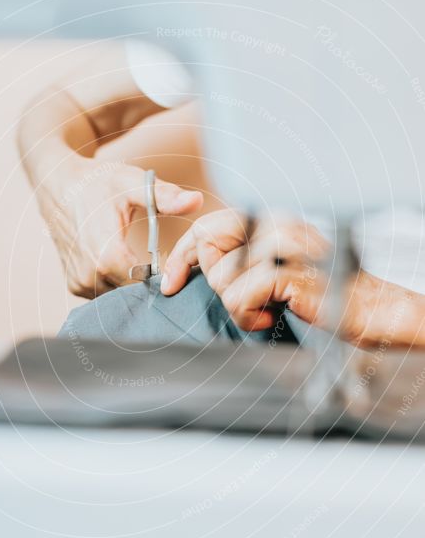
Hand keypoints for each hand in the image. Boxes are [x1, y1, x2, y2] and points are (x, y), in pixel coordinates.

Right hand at [18, 59, 202, 297]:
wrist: (58, 185)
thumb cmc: (97, 183)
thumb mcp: (133, 183)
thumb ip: (165, 196)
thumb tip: (196, 201)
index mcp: (107, 256)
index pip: (149, 285)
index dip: (165, 276)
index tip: (172, 260)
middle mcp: (90, 277)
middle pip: (135, 294)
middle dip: (152, 282)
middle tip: (161, 258)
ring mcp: (80, 284)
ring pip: (121, 296)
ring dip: (134, 284)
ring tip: (144, 261)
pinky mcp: (75, 286)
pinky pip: (105, 293)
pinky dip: (118, 284)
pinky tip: (126, 265)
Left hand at [160, 208, 424, 347]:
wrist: (366, 308)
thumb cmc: (320, 293)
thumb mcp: (271, 269)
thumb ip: (239, 258)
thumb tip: (192, 265)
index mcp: (268, 220)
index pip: (206, 224)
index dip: (181, 254)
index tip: (170, 281)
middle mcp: (272, 224)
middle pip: (205, 241)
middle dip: (206, 277)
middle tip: (235, 298)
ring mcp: (279, 245)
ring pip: (219, 276)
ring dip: (236, 305)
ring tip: (264, 309)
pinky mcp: (283, 272)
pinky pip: (235, 297)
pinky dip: (247, 316)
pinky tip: (270, 317)